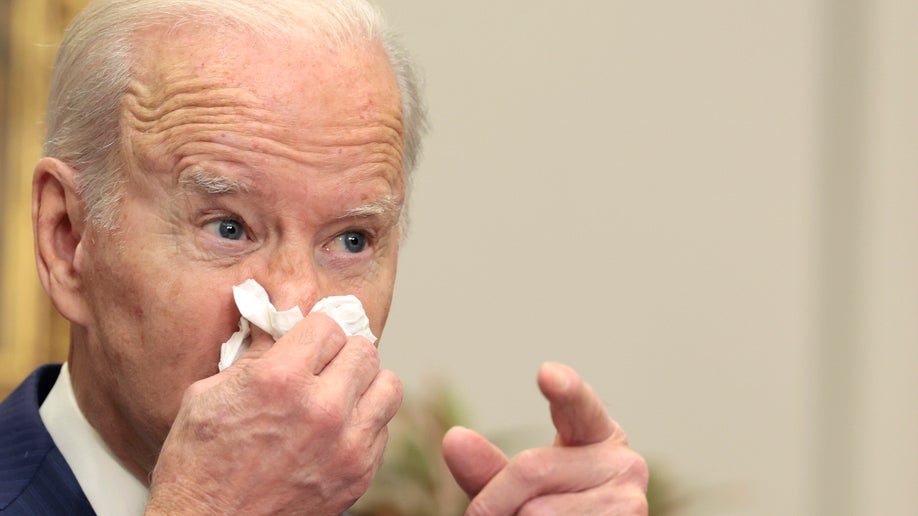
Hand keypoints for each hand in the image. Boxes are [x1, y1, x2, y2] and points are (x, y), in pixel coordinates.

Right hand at [145, 312, 402, 514]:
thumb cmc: (198, 465)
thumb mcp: (207, 394)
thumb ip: (253, 356)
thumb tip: (280, 327)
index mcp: (279, 380)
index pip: (328, 325)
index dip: (312, 332)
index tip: (304, 345)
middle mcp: (321, 408)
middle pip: (364, 350)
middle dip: (340, 354)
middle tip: (321, 368)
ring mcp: (346, 444)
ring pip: (388, 385)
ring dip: (364, 385)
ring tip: (340, 395)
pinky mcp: (359, 474)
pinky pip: (383, 428)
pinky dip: (365, 423)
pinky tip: (336, 430)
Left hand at [442, 362, 647, 514]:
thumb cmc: (549, 511)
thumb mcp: (516, 487)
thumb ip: (488, 468)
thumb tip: (455, 440)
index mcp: (596, 433)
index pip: (579, 405)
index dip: (564, 390)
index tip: (547, 373)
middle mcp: (623, 461)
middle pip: (530, 469)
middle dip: (493, 502)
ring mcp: (629, 499)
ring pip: (536, 511)